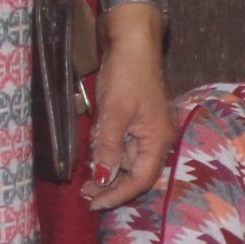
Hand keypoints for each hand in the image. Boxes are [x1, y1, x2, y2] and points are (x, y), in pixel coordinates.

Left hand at [82, 10, 173, 209]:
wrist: (132, 40)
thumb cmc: (126, 73)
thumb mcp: (113, 113)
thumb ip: (108, 148)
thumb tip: (102, 178)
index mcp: (158, 139)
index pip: (141, 180)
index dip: (118, 194)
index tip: (95, 203)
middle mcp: (158, 138)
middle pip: (137, 174)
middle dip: (112, 186)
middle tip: (85, 195)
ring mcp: (149, 130)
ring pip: (129, 162)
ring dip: (109, 172)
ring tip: (86, 182)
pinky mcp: (139, 121)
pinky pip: (125, 147)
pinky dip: (110, 155)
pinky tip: (94, 159)